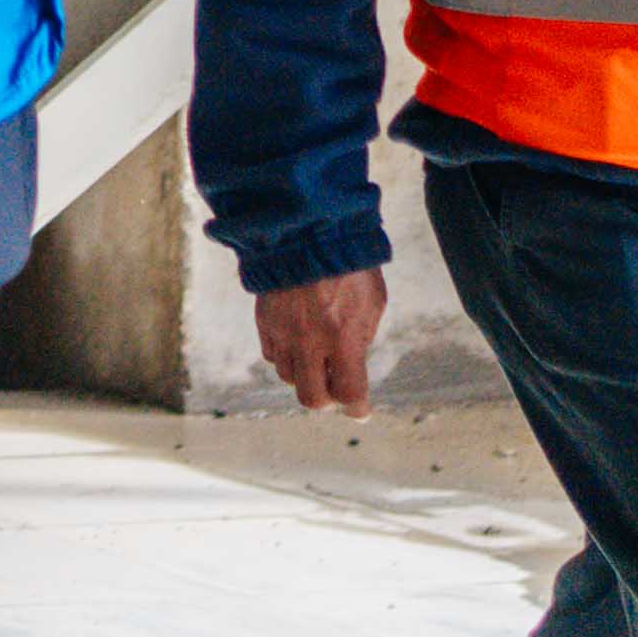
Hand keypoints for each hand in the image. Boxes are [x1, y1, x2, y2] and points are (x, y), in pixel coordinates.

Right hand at [254, 265, 388, 416]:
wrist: (307, 227)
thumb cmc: (349, 262)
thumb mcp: (373, 302)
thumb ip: (362, 337)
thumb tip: (353, 360)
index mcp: (342, 337)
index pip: (348, 393)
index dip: (356, 408)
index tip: (360, 409)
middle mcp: (308, 340)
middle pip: (311, 398)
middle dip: (326, 399)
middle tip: (334, 387)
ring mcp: (282, 330)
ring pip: (288, 377)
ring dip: (304, 374)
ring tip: (316, 358)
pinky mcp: (264, 318)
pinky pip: (272, 353)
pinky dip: (285, 355)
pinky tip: (297, 341)